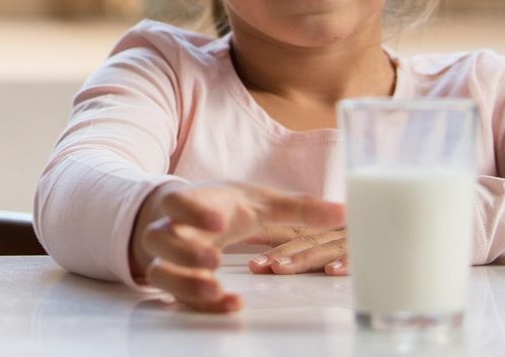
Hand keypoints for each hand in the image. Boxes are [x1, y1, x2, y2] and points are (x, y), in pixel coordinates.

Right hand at [129, 180, 344, 312]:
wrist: (190, 218)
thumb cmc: (226, 207)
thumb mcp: (260, 202)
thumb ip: (300, 208)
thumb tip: (345, 212)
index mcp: (190, 201)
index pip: (177, 201)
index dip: (191, 211)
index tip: (217, 222)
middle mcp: (172, 229)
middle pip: (159, 239)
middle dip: (184, 252)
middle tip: (214, 262)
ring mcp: (170, 257)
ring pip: (161, 272)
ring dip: (185, 282)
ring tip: (216, 289)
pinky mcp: (176, 281)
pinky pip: (178, 297)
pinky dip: (200, 303)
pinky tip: (231, 303)